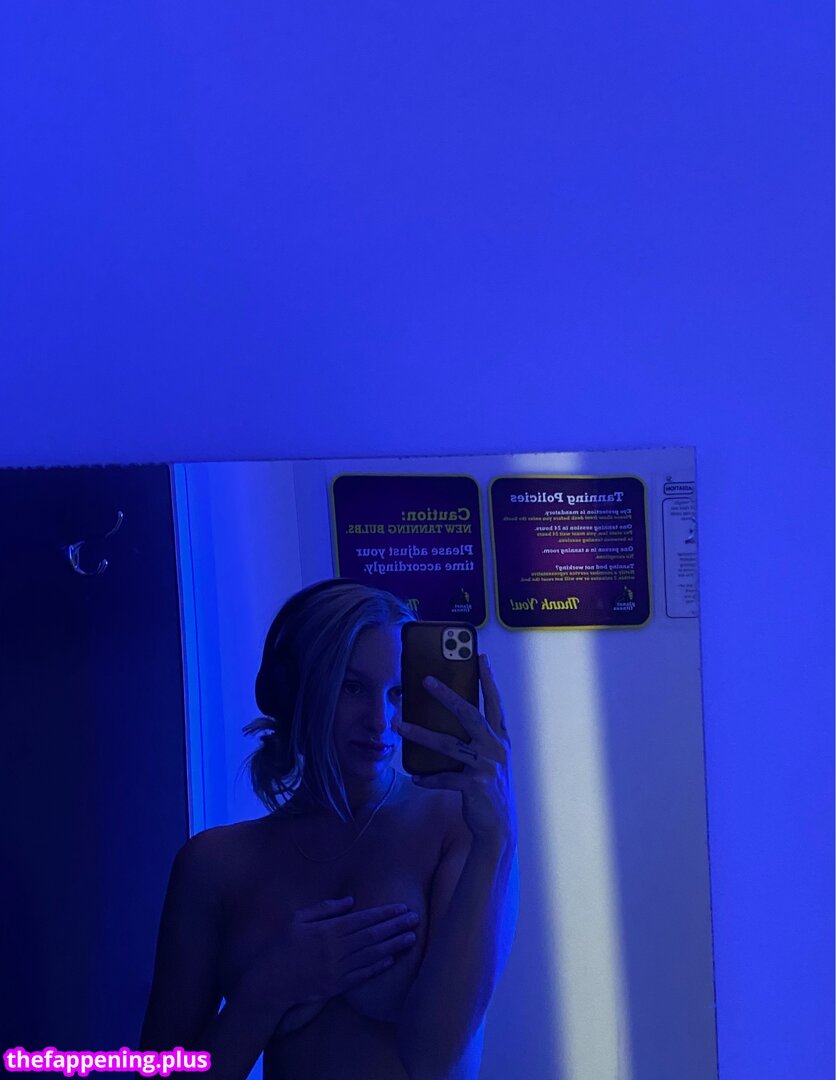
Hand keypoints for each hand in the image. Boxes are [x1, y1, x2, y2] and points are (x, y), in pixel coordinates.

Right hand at [242, 897, 419, 1010]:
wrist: (270, 982)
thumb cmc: (282, 946)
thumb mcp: (298, 919)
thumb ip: (325, 909)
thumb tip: (350, 901)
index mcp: (328, 930)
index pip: (363, 919)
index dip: (385, 913)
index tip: (402, 907)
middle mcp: (336, 949)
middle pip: (373, 935)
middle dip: (396, 926)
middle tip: (415, 918)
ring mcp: (337, 969)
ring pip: (372, 955)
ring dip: (393, 946)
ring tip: (411, 938)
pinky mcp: (336, 986)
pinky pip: (362, 976)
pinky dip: (378, 967)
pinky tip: (391, 960)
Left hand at [396, 654, 517, 846]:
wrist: (500, 827)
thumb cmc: (491, 789)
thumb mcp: (491, 760)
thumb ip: (477, 740)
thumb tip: (451, 718)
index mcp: (500, 739)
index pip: (495, 703)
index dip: (488, 680)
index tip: (481, 657)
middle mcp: (495, 749)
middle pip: (469, 714)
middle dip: (447, 695)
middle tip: (427, 680)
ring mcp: (486, 767)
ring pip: (448, 744)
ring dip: (420, 734)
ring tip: (399, 726)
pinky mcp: (475, 785)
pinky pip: (445, 777)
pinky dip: (428, 777)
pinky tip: (415, 777)